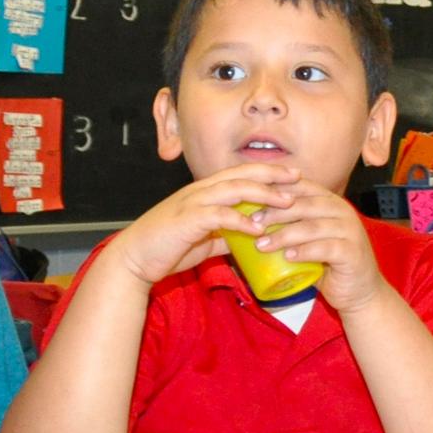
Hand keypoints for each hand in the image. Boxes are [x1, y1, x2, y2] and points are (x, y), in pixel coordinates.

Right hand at [102, 164, 299, 285]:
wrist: (134, 259)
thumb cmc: (167, 248)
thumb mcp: (205, 239)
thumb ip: (227, 234)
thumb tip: (253, 237)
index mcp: (204, 192)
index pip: (241, 174)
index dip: (267, 172)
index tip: (293, 175)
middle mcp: (199, 192)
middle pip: (241, 174)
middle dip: (272, 174)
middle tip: (298, 177)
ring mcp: (192, 204)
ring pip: (233, 190)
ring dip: (263, 194)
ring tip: (287, 201)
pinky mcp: (187, 221)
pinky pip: (219, 216)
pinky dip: (241, 221)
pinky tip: (258, 229)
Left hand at [252, 185, 389, 313]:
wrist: (360, 291)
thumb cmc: (328, 264)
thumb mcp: (308, 239)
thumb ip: (289, 225)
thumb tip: (247, 220)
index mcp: (331, 202)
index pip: (302, 187)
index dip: (276, 190)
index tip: (251, 199)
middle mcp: (343, 212)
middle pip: (305, 204)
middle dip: (275, 212)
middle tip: (251, 223)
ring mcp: (350, 232)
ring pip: (312, 227)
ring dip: (284, 235)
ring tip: (261, 245)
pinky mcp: (353, 253)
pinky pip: (325, 249)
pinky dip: (304, 252)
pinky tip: (287, 257)